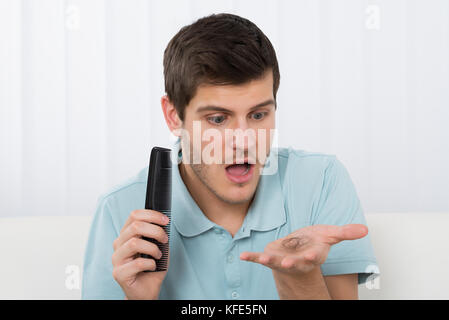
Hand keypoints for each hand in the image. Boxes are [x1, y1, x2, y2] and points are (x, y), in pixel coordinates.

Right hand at [112, 209, 169, 299]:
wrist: (145, 292)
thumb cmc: (151, 268)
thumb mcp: (157, 247)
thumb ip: (158, 235)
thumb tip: (165, 223)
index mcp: (126, 235)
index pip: (134, 216)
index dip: (151, 215)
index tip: (165, 220)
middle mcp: (119, 245)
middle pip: (135, 226)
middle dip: (155, 231)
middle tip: (165, 239)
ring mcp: (117, 259)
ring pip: (134, 243)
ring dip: (153, 248)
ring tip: (158, 256)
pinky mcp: (119, 273)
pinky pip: (137, 263)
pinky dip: (150, 263)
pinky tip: (152, 267)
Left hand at [240, 224, 367, 275]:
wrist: (298, 250)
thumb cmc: (313, 242)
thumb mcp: (330, 235)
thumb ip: (346, 233)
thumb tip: (365, 230)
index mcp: (312, 254)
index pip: (315, 256)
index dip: (313, 256)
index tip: (312, 256)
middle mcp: (297, 260)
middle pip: (295, 263)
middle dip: (291, 263)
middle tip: (287, 264)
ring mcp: (282, 260)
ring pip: (275, 262)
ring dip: (269, 261)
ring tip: (262, 259)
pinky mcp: (270, 256)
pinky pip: (258, 258)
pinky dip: (251, 257)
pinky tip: (243, 256)